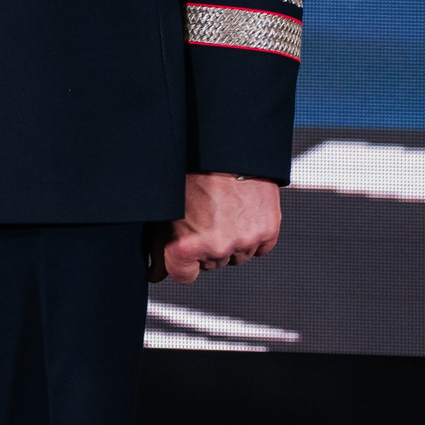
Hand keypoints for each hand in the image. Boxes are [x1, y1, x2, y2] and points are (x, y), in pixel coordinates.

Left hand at [151, 173, 281, 283]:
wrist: (223, 149)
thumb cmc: (190, 172)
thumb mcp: (166, 208)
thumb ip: (161, 244)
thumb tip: (157, 273)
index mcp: (187, 245)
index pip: (184, 275)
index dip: (182, 261)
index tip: (182, 251)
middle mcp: (218, 246)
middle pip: (211, 264)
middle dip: (206, 246)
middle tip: (203, 218)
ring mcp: (245, 240)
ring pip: (237, 256)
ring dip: (230, 241)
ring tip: (221, 212)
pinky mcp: (268, 230)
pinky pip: (260, 247)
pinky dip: (252, 236)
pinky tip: (240, 215)